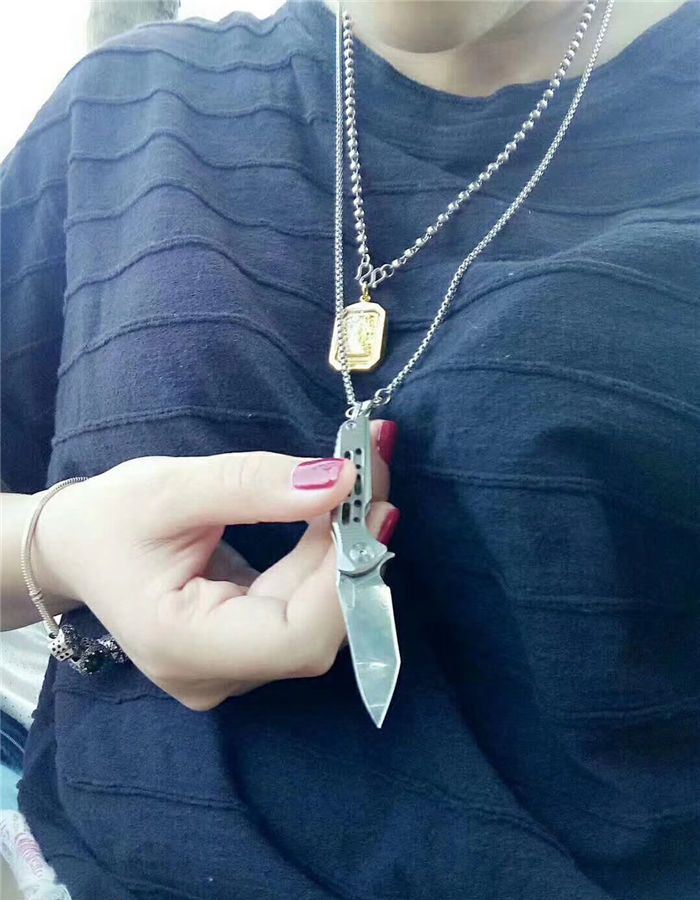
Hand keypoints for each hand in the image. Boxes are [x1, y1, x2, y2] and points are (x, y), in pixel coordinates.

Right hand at [31, 422, 397, 709]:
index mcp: (182, 646)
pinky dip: (325, 559)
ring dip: (346, 551)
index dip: (343, 578)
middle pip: (313, 630)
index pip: (293, 638)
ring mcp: (232, 667)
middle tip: (375, 477)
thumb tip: (341, 482)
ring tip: (364, 483)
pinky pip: (302, 609)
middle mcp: (214, 674)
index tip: (369, 505)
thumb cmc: (109, 519)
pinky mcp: (246, 646)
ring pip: (316, 619)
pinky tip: (337, 512)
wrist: (78, 547)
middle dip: (353, 554)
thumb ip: (254, 486)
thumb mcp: (171, 489)